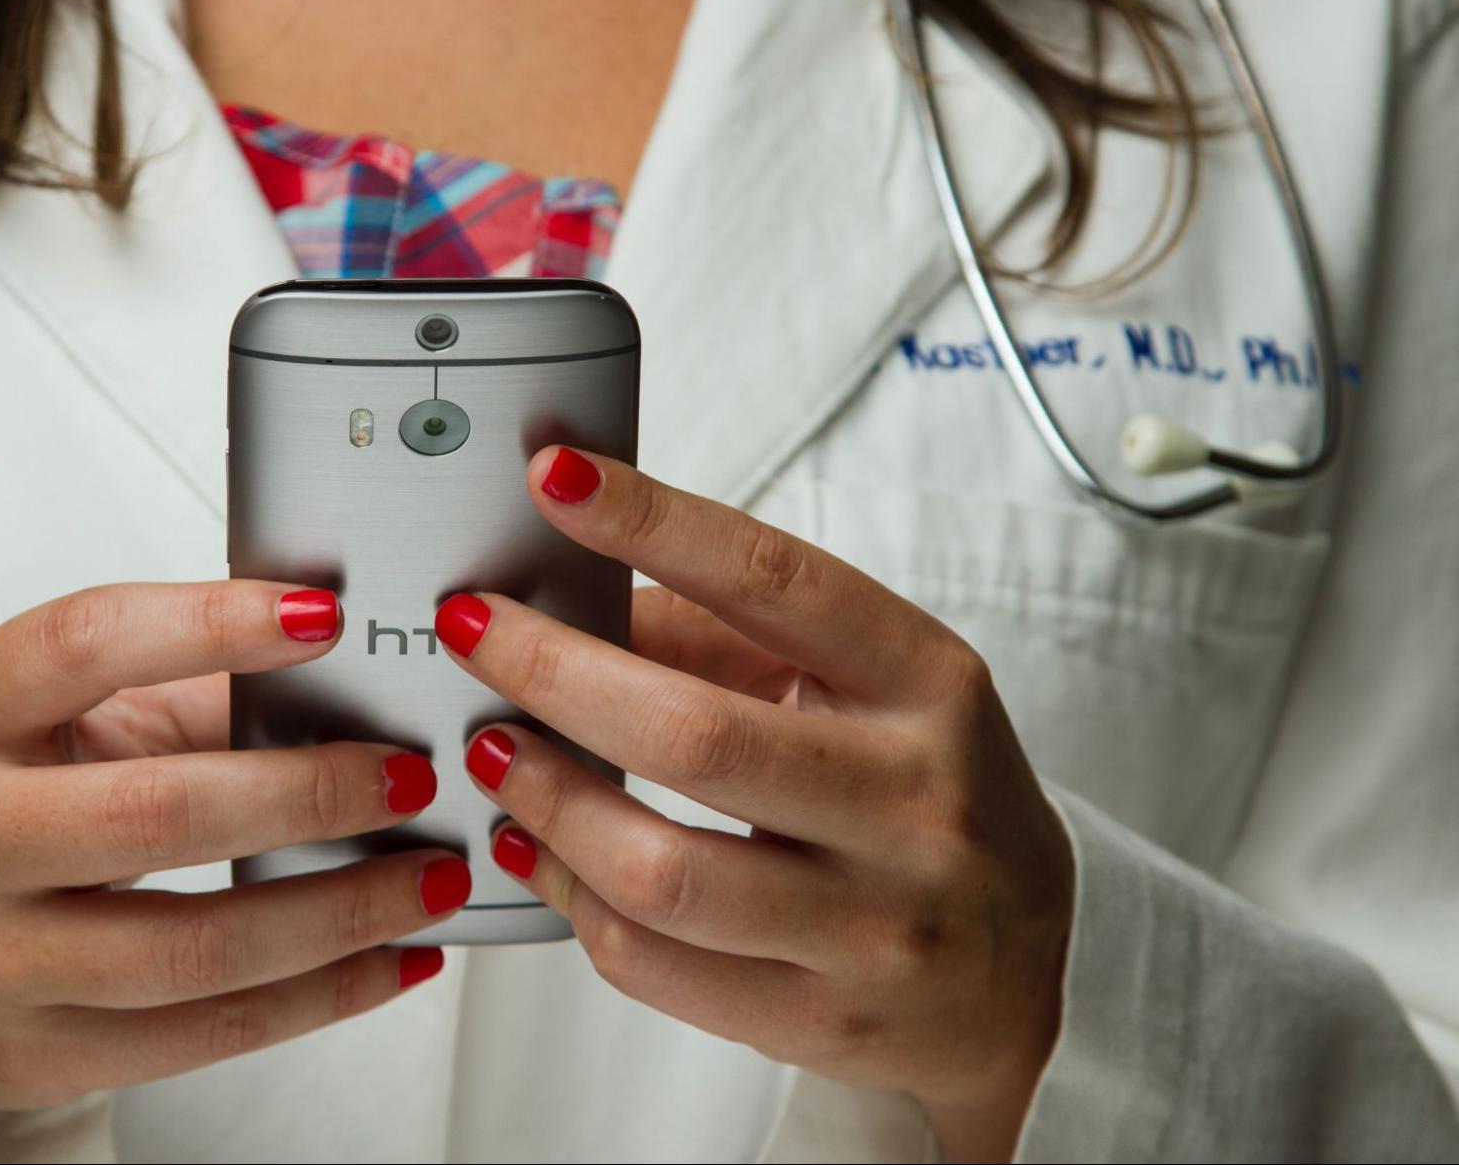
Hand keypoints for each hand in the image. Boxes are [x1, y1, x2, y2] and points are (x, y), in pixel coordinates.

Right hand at [0, 581, 467, 1155]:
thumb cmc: (10, 802)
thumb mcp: (66, 718)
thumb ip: (192, 692)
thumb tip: (349, 686)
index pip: (82, 645)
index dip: (209, 624)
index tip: (324, 616)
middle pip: (157, 812)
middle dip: (310, 792)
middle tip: (412, 775)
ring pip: (196, 945)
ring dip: (342, 911)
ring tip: (429, 875)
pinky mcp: (34, 1053)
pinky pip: (207, 1032)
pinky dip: (321, 996)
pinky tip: (390, 960)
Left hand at [436, 449, 1072, 1163]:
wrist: (1024, 973)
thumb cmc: (920, 793)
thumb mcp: (864, 688)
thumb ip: (721, 636)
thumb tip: (564, 596)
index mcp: (928, 684)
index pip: (777, 583)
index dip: (654, 524)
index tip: (553, 478)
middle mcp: (913, 803)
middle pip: (695, 737)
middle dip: (552, 673)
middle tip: (473, 633)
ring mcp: (871, 927)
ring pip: (659, 872)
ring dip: (545, 800)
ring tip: (491, 749)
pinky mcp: (818, 1020)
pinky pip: (652, 964)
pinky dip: (567, 896)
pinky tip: (533, 846)